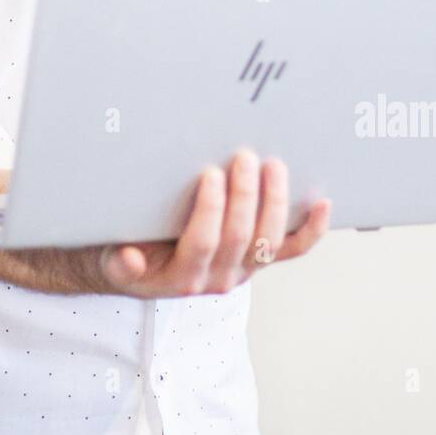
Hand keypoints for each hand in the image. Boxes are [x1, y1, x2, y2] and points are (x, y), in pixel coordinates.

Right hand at [98, 151, 330, 298]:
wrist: (141, 269)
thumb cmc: (128, 251)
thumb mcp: (113, 258)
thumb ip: (120, 262)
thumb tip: (128, 260)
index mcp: (183, 276)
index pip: (203, 242)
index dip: (210, 210)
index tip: (210, 174)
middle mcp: (218, 277)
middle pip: (241, 237)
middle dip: (245, 195)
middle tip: (244, 156)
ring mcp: (244, 269)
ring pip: (269, 240)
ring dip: (275, 202)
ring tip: (273, 165)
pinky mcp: (260, 260)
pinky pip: (291, 249)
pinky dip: (311, 229)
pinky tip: (321, 203)